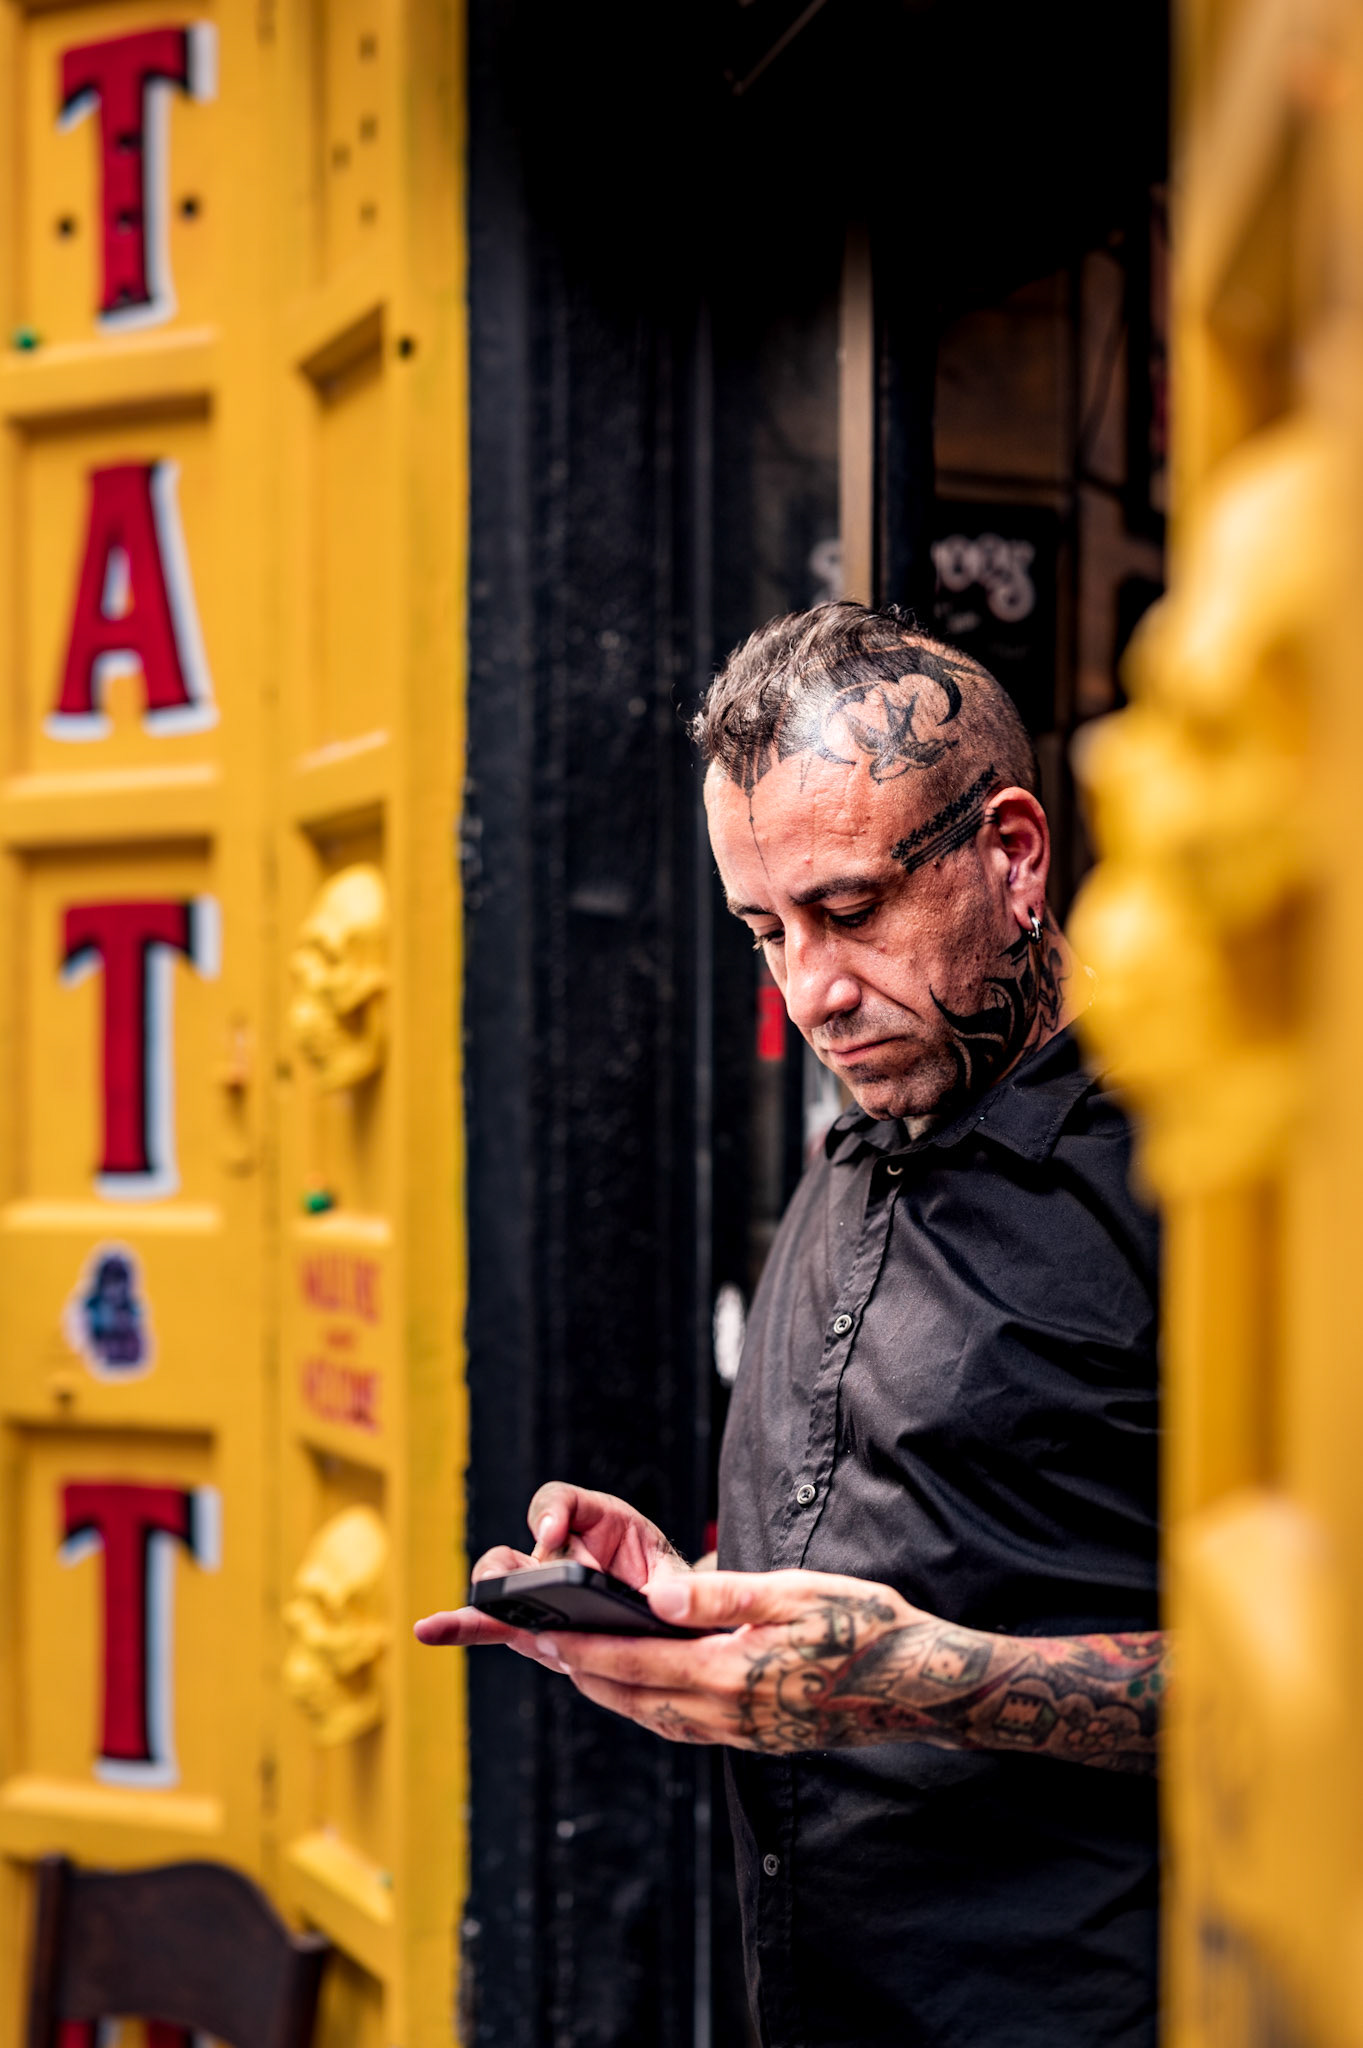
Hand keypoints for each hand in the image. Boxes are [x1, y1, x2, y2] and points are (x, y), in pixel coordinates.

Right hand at [413, 1482, 689, 1674]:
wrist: (675, 1621)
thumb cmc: (674, 1591)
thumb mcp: (680, 1577)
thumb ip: (672, 1585)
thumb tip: (654, 1600)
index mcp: (599, 1525)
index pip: (563, 1501)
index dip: (549, 1513)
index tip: (548, 1537)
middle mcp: (562, 1552)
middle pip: (521, 1547)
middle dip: (513, 1568)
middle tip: (524, 1588)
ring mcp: (542, 1590)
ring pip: (500, 1580)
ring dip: (489, 1595)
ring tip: (471, 1612)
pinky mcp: (532, 1626)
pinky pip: (494, 1623)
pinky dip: (462, 1625)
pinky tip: (430, 1630)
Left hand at [533, 1567, 920, 1749]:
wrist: (919, 1688)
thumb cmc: (865, 1629)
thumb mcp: (796, 1594)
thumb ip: (722, 1597)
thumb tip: (655, 1594)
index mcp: (728, 1674)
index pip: (633, 1661)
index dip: (580, 1647)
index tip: (539, 1631)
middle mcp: (725, 1714)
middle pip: (630, 1697)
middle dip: (578, 1670)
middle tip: (535, 1645)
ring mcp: (740, 1733)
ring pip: (652, 1716)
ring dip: (608, 1691)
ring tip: (572, 1665)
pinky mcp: (754, 1738)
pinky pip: (682, 1726)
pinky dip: (646, 1706)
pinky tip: (641, 1690)